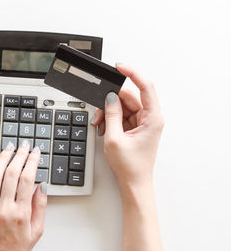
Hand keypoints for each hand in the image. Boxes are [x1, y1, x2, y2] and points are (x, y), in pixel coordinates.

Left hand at [0, 140, 46, 250]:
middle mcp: (4, 208)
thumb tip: (42, 186)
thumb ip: (41, 207)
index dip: (32, 161)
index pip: (28, 179)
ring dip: (2, 159)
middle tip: (23, 146)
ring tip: (8, 148)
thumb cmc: (15, 249)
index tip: (35, 152)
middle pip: (12, 174)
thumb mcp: (37, 231)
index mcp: (21, 213)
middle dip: (19, 155)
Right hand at [90, 63, 163, 189]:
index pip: (145, 86)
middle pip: (129, 97)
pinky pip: (121, 115)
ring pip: (122, 105)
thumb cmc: (130, 166)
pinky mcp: (135, 127)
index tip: (119, 67)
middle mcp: (150, 118)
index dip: (132, 73)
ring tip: (100, 124)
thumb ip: (111, 114)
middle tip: (99, 111)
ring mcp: (142, 122)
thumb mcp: (114, 139)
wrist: (133, 183)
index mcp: (152, 119)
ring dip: (108, 112)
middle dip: (111, 102)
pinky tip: (104, 127)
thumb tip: (110, 97)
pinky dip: (110, 119)